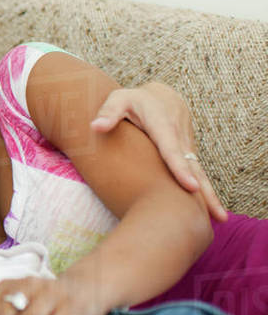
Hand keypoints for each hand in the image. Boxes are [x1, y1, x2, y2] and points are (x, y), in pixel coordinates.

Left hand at [90, 82, 226, 221]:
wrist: (163, 96)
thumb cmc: (135, 99)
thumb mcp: (120, 99)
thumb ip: (109, 112)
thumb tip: (95, 126)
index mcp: (162, 125)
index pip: (171, 149)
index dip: (180, 168)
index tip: (190, 187)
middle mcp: (180, 137)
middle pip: (193, 166)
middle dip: (204, 190)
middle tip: (217, 215)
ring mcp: (187, 146)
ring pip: (199, 171)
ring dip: (209, 194)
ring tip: (219, 218)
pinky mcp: (188, 153)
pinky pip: (196, 171)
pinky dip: (205, 190)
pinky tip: (209, 209)